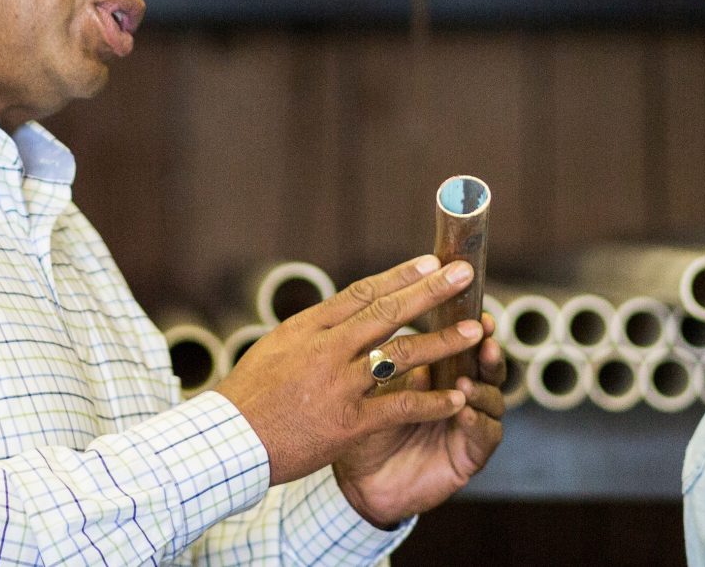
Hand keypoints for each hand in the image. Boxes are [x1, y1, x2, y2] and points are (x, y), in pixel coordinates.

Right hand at [214, 255, 482, 485]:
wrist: (228, 442)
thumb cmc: (249, 396)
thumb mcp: (276, 348)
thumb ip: (312, 332)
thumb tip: (342, 315)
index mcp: (309, 327)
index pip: (362, 293)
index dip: (400, 276)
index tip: (429, 262)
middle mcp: (327, 349)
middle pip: (388, 312)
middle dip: (431, 292)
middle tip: (463, 274)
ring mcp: (339, 385)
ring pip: (401, 356)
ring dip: (443, 341)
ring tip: (475, 331)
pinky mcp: (348, 423)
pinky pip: (400, 408)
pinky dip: (431, 402)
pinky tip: (456, 397)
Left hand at [333, 314, 507, 527]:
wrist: (357, 478)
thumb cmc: (364, 424)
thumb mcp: (378, 384)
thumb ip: (395, 356)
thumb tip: (400, 308)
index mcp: (441, 371)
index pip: (463, 343)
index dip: (469, 326)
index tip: (473, 310)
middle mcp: (461, 394)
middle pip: (487, 367)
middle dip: (488, 351)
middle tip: (483, 338)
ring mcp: (469, 424)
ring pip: (493, 399)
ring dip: (482, 388)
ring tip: (464, 382)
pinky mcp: (471, 455)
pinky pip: (485, 436)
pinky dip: (477, 422)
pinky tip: (464, 412)